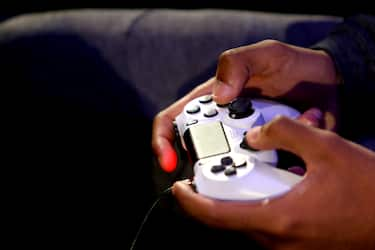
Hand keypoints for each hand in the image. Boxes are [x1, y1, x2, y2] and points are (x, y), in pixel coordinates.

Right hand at [152, 39, 339, 171]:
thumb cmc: (290, 66)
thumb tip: (219, 97)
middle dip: (215, 163)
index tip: (170, 162)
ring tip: (283, 152)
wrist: (328, 83)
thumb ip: (237, 63)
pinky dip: (282, 166)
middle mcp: (222, 127)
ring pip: (233, 169)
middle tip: (246, 158)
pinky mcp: (266, 158)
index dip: (162, 143)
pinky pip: (265, 173)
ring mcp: (244, 144)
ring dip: (255, 164)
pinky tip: (300, 153)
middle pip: (200, 154)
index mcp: (210, 102)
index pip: (172, 122)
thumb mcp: (265, 54)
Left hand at [172, 117, 374, 249]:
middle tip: (223, 166)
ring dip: (243, 194)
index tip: (178, 187)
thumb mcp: (326, 146)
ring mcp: (286, 246)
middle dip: (220, 190)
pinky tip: (280, 182)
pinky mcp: (295, 243)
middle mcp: (276, 240)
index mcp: (275, 219)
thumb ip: (285, 132)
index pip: (215, 216)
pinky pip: (266, 222)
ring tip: (256, 168)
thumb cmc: (366, 189)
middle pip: (229, 215)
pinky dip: (261, 201)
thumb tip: (256, 135)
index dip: (190, 201)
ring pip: (248, 217)